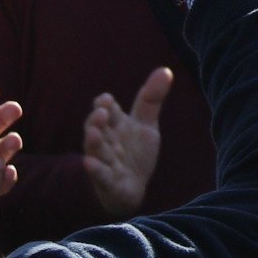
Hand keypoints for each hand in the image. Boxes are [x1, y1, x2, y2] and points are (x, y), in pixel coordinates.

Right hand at [84, 67, 171, 217]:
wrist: (132, 188)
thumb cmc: (134, 152)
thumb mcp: (145, 124)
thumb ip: (151, 99)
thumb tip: (166, 70)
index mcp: (114, 125)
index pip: (106, 109)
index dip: (105, 104)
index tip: (107, 100)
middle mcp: (105, 141)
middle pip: (96, 127)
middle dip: (96, 120)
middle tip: (101, 113)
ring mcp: (104, 161)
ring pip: (95, 150)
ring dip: (93, 142)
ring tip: (93, 133)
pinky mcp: (107, 182)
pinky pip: (99, 175)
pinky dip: (95, 170)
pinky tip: (90, 163)